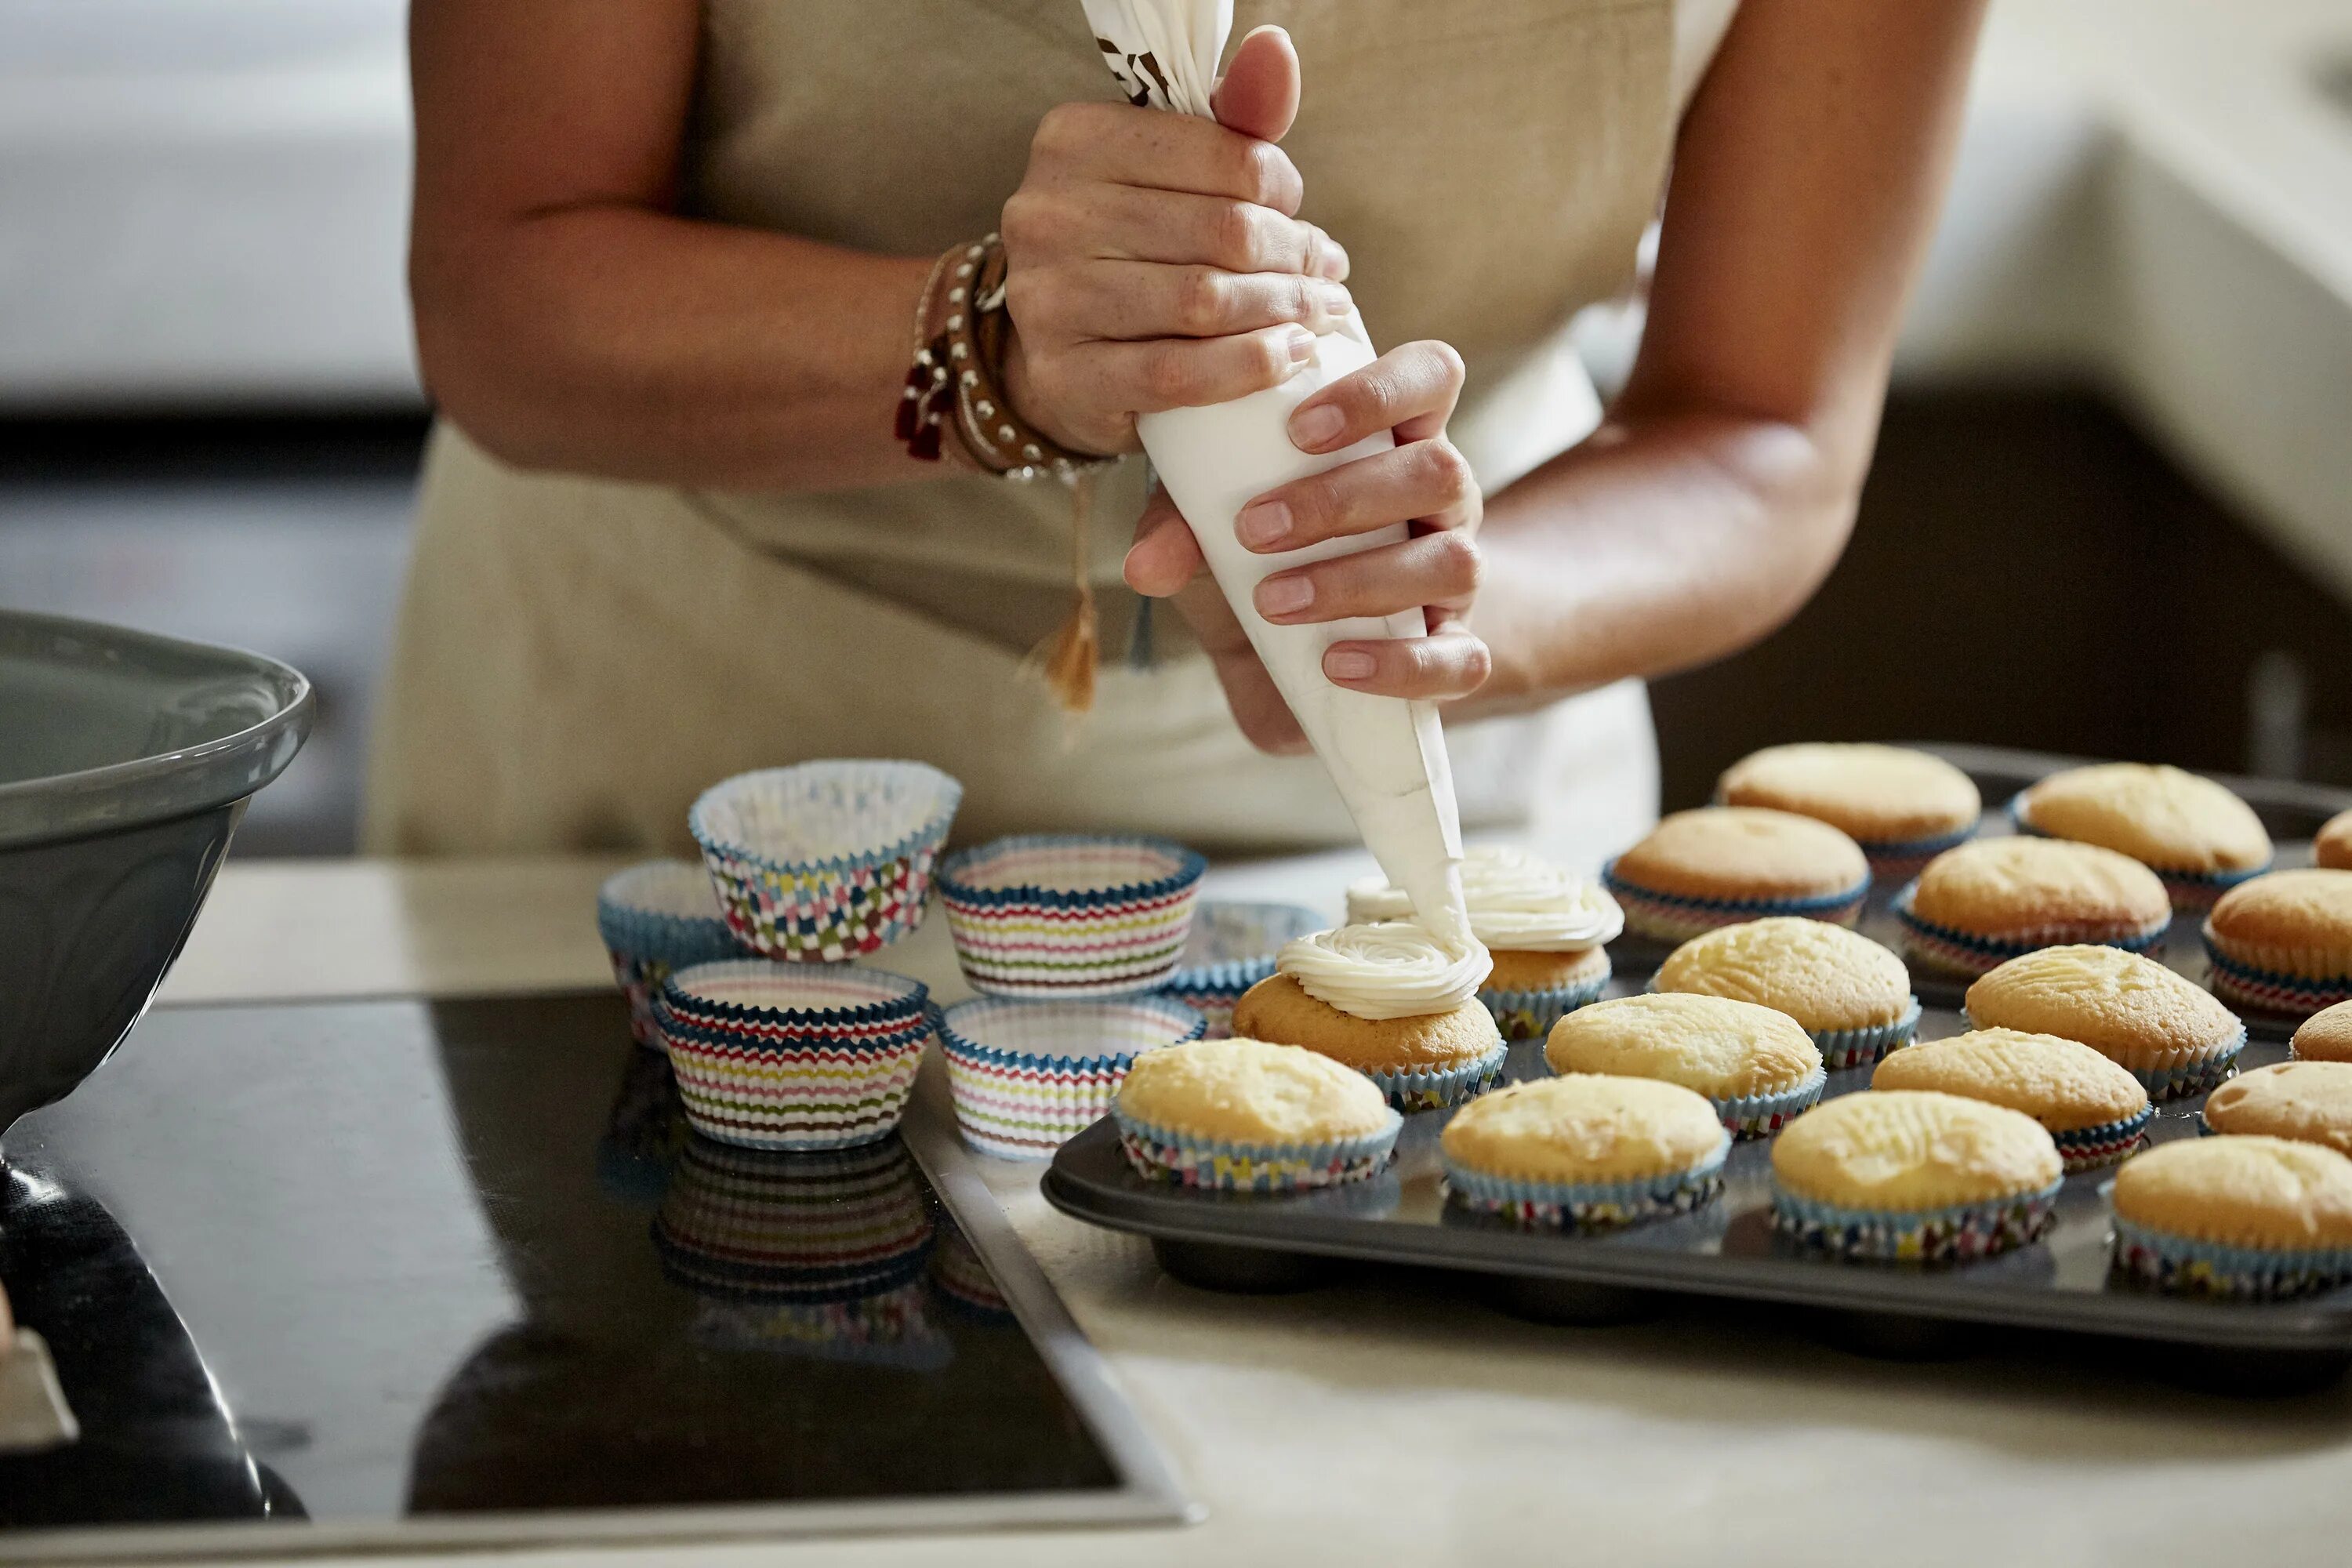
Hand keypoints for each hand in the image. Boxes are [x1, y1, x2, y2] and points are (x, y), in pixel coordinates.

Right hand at [997, 27, 1351, 456]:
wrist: (1065, 351)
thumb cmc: (1134, 247)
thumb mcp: (1175, 170)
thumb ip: (1232, 117)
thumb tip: (1276, 50)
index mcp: (1074, 141)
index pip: (1222, 155)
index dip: (1281, 190)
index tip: (1298, 216)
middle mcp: (1048, 214)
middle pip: (1221, 231)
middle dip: (1294, 257)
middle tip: (1328, 276)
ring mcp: (1048, 299)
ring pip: (1203, 301)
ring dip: (1282, 312)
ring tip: (1318, 315)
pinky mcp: (1065, 376)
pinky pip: (1178, 373)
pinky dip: (1249, 366)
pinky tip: (1289, 356)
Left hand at [1123, 339, 1491, 752]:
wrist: (1293, 659)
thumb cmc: (1261, 561)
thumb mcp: (1211, 533)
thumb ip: (1181, 529)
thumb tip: (1145, 566)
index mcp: (1395, 439)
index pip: (1431, 376)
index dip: (1379, 392)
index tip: (1299, 428)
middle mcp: (1440, 499)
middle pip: (1439, 469)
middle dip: (1341, 499)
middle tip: (1253, 529)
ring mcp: (1455, 574)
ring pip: (1454, 560)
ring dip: (1357, 579)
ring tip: (1273, 602)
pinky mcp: (1455, 650)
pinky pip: (1462, 658)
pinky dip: (1400, 663)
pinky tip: (1336, 663)